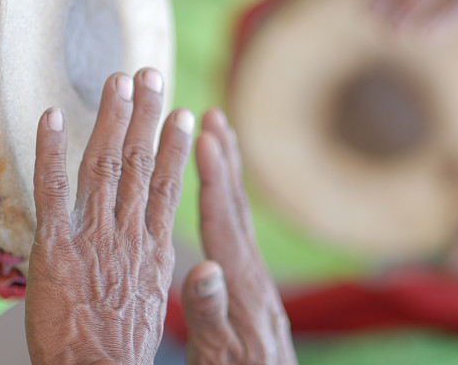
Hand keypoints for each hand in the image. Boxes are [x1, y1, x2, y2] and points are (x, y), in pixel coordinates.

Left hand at [26, 70, 193, 364]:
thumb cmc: (121, 342)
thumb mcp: (150, 294)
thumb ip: (151, 253)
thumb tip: (158, 225)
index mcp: (153, 246)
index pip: (166, 183)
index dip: (171, 145)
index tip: (180, 112)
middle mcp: (128, 233)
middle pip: (139, 162)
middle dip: (146, 115)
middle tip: (151, 73)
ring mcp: (93, 237)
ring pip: (104, 166)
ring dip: (111, 119)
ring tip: (118, 80)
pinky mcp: (55, 249)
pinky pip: (52, 192)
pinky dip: (51, 151)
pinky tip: (49, 117)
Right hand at [182, 109, 296, 364]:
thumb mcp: (216, 353)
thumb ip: (210, 312)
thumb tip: (204, 269)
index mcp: (238, 283)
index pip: (223, 219)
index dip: (212, 177)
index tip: (203, 135)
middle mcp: (251, 271)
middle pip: (236, 204)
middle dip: (224, 158)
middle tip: (214, 116)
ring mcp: (254, 276)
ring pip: (240, 213)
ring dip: (229, 173)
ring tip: (219, 138)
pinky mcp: (250, 284)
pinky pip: (238, 229)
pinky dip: (228, 201)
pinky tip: (221, 197)